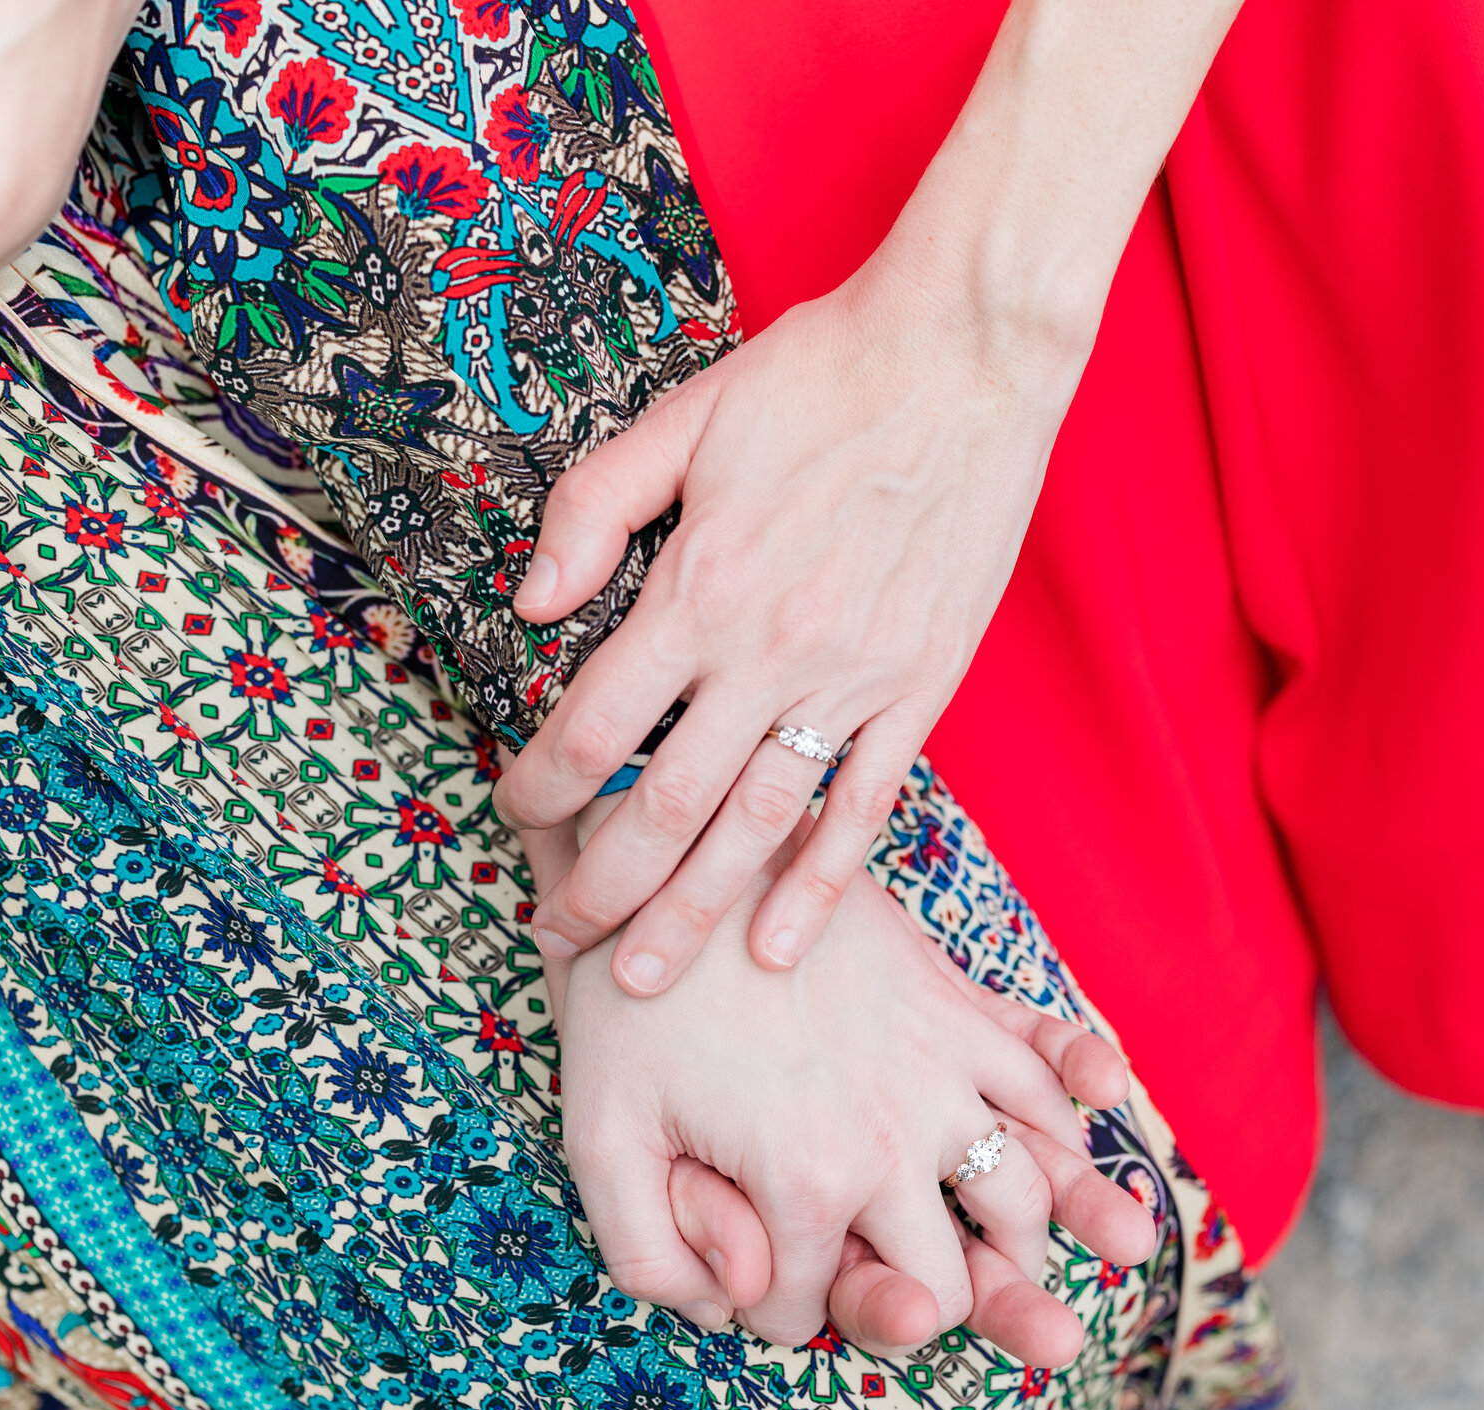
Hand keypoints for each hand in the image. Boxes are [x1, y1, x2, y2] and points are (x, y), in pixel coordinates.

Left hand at [496, 263, 1084, 997]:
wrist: (968, 355)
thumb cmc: (822, 374)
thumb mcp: (683, 417)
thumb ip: (594, 509)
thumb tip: (533, 605)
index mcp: (698, 588)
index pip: (594, 727)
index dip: (540, 789)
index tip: (515, 817)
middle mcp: (769, 653)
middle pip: (661, 807)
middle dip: (598, 889)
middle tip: (557, 939)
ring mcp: (852, 682)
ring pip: (755, 830)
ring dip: (691, 915)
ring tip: (642, 978)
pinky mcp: (920, 691)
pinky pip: (863, 810)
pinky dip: (819, 888)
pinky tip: (776, 946)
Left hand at [536, 812, 1154, 1365]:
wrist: (679, 859)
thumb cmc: (626, 1000)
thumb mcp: (596, 1135)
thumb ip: (646, 1253)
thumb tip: (719, 1313)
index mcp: (803, 1185)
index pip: (812, 1308)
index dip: (775, 1310)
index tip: (750, 1280)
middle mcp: (893, 1140)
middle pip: (948, 1284)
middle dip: (920, 1307)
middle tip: (898, 1301)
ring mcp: (940, 1071)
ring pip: (1026, 1196)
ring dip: (1024, 1245)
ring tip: (1006, 1263)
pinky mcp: (959, 1008)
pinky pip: (1045, 1080)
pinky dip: (1072, 1119)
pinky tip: (1065, 1146)